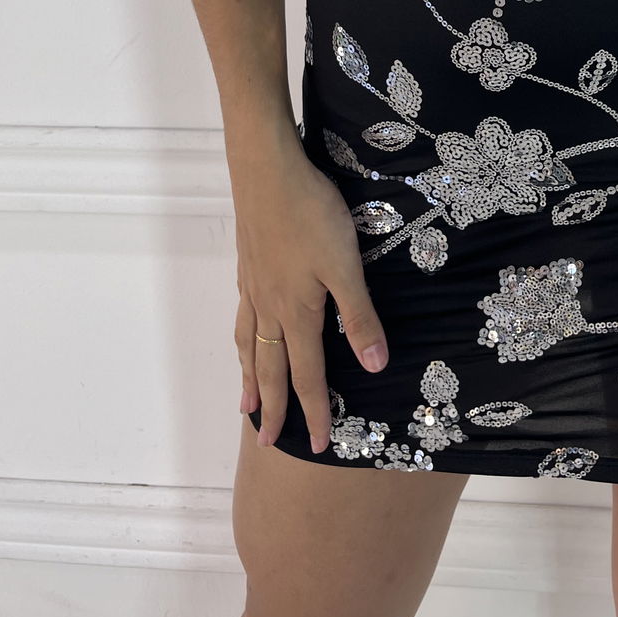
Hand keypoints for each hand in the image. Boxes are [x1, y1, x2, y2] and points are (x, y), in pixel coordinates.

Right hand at [228, 113, 388, 452]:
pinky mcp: (249, 265)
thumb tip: (374, 366)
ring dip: (251, 378)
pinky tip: (246, 335)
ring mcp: (255, 287)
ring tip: (245, 405)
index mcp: (298, 313)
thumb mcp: (345, 265)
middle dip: (273, 408)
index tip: (318, 445)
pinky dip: (243, 340)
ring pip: (251, 345)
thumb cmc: (311, 214)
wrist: (267, 171)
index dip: (314, 412)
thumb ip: (359, 315)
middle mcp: (271, 307)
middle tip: (267, 442)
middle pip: (271, 368)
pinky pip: (243, 318)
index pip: (307, 375)